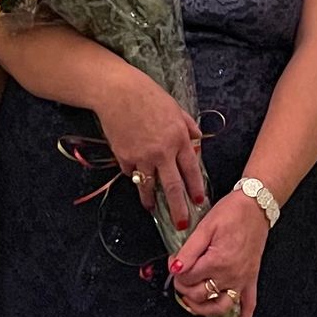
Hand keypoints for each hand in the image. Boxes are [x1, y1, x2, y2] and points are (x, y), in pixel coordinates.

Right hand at [93, 67, 206, 229]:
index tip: (198, 201)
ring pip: (149, 186)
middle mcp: (163, 152)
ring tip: (152, 208)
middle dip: (178, 209)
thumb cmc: (148, 95)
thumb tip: (197, 139)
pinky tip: (134, 173)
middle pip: (173, 187)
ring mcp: (142, 156)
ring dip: (151, 200)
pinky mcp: (124, 157)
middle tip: (181, 224)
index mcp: (179, 139)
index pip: (191, 171)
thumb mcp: (176, 108)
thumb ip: (188, 126)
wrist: (118, 92)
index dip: (195, 188)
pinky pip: (131, 172)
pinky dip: (133, 174)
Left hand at [168, 190, 268, 316]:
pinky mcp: (251, 280)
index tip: (175, 260)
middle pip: (199, 294)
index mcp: (217, 261)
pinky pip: (248, 307)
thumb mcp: (205, 227)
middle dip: (183, 288)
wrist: (256, 206)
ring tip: (191, 302)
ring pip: (219, 307)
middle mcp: (231, 275)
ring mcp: (242, 280)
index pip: (187, 277)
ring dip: (202, 310)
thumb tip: (175, 268)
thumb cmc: (231, 213)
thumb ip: (188, 251)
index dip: (176, 270)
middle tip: (180, 276)